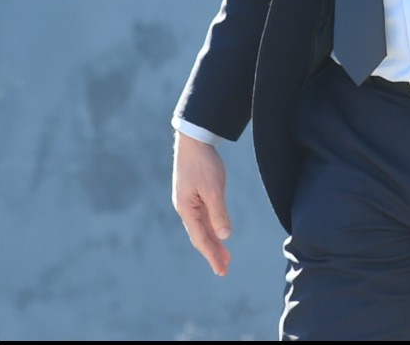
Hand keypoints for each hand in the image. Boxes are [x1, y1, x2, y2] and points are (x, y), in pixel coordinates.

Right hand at [172, 131, 231, 275]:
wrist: (194, 139)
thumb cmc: (202, 163)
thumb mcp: (213, 189)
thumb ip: (218, 213)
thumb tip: (224, 236)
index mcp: (186, 209)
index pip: (201, 238)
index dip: (212, 255)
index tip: (221, 270)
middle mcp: (185, 208)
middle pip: (200, 236)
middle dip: (212, 253)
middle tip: (224, 269)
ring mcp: (188, 202)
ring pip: (201, 228)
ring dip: (213, 242)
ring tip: (225, 257)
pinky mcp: (193, 195)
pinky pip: (203, 218)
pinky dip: (212, 228)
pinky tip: (218, 234)